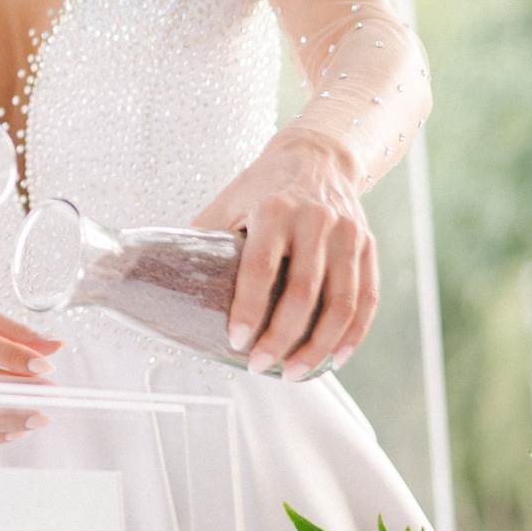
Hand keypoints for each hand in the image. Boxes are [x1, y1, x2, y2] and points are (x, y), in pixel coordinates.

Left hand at [196, 132, 377, 379]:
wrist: (318, 157)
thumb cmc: (264, 186)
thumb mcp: (229, 201)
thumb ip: (204, 238)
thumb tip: (163, 278)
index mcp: (274, 210)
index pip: (261, 268)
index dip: (249, 309)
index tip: (236, 341)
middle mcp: (316, 221)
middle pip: (303, 293)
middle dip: (281, 338)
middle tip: (261, 366)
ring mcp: (348, 234)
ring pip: (341, 303)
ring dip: (318, 346)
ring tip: (293, 373)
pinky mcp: (368, 247)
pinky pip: (366, 299)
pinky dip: (352, 335)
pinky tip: (334, 358)